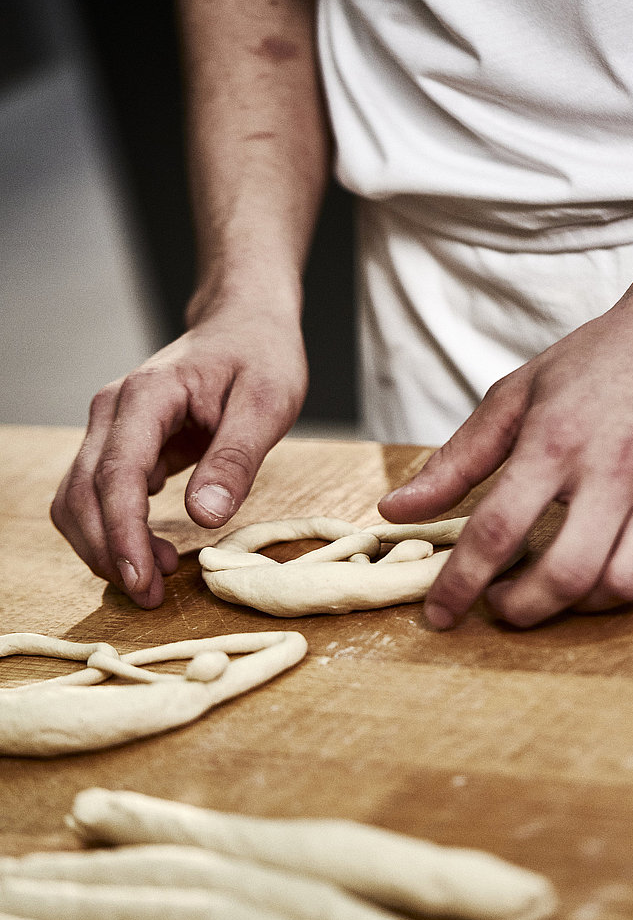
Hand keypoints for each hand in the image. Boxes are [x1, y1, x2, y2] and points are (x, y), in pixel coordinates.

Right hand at [51, 303, 307, 607]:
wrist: (245, 322)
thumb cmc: (260, 355)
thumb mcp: (268, 403)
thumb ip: (235, 458)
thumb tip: (203, 517)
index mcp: (148, 395)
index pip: (117, 475)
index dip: (122, 535)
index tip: (140, 581)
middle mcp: (113, 410)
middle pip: (82, 494)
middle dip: (109, 553)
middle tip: (152, 597)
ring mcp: (109, 427)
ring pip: (78, 500)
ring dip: (106, 546)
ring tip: (158, 574)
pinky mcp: (118, 444)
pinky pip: (96, 496)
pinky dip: (113, 531)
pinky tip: (153, 550)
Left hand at [379, 285, 632, 627]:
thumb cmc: (595, 364)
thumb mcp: (514, 398)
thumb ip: (455, 461)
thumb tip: (394, 511)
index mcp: (555, 440)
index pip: (497, 531)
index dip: (461, 584)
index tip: (441, 614)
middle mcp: (616, 467)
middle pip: (565, 576)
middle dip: (523, 610)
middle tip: (503, 603)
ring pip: (622, 586)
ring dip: (579, 602)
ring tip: (558, 579)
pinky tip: (613, 553)